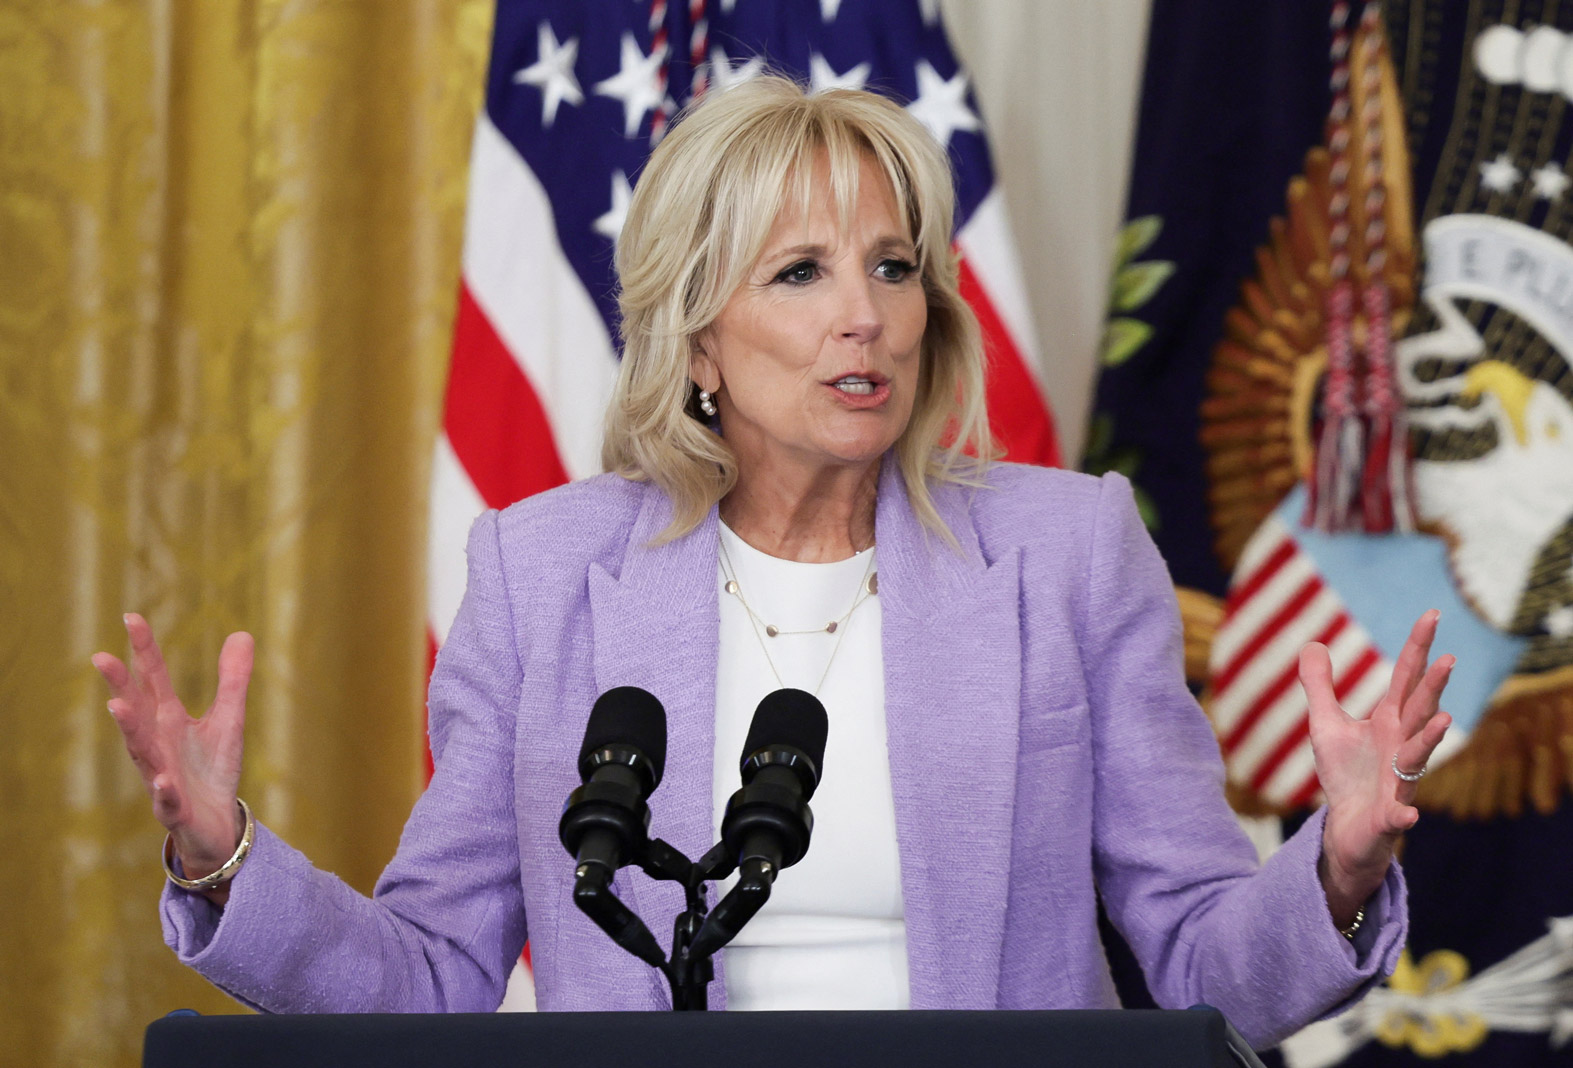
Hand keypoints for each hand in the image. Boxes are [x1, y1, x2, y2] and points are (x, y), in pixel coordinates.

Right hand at [92, 614, 252, 897]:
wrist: (216, 823)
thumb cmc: (213, 769)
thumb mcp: (229, 719)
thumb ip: (233, 679)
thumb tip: (242, 633)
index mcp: (169, 720)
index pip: (154, 679)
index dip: (145, 650)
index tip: (132, 617)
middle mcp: (158, 744)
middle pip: (136, 710)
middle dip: (120, 685)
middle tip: (101, 656)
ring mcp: (161, 775)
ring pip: (141, 752)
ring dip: (130, 730)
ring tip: (117, 706)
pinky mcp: (174, 807)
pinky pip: (166, 798)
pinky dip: (163, 788)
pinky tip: (163, 778)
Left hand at [1301, 610, 1452, 927]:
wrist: (1349, 829)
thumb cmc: (1346, 775)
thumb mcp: (1325, 724)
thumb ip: (1319, 685)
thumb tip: (1313, 642)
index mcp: (1389, 722)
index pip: (1406, 678)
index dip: (1417, 648)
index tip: (1432, 614)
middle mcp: (1402, 747)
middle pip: (1419, 710)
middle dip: (1433, 687)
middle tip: (1449, 658)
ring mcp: (1401, 782)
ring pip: (1418, 757)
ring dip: (1430, 738)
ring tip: (1443, 718)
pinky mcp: (1390, 817)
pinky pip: (1399, 816)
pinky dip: (1403, 815)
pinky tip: (1408, 814)